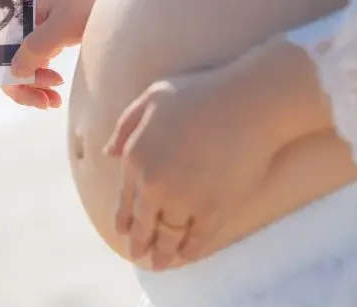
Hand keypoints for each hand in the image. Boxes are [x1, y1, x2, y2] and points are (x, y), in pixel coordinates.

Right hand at [2, 0, 108, 108]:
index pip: (3, 50)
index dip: (13, 75)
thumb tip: (13, 73)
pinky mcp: (60, 34)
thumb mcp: (64, 25)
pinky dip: (45, 77)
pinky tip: (56, 85)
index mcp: (25, 11)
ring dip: (35, 85)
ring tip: (54, 100)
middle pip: (13, 59)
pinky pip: (42, 60)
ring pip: (28, 62)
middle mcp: (30, 20)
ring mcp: (45, 27)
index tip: (39, 90)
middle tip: (49, 102)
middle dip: (25, 85)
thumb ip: (37, 48)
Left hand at [103, 64, 280, 270]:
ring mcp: (184, 200)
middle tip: (138, 255)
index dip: (124, 218)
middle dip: (140, 242)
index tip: (124, 231)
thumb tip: (108, 153)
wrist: (247, 104)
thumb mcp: (153, 97)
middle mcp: (154, 184)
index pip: (125, 198)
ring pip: (168, 236)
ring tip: (160, 262)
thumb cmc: (201, 93)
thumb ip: (126, 126)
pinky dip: (190, 250)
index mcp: (136, 156)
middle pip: (143, 223)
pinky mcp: (214, 210)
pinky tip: (187, 255)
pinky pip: (198, 238)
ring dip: (162, 253)